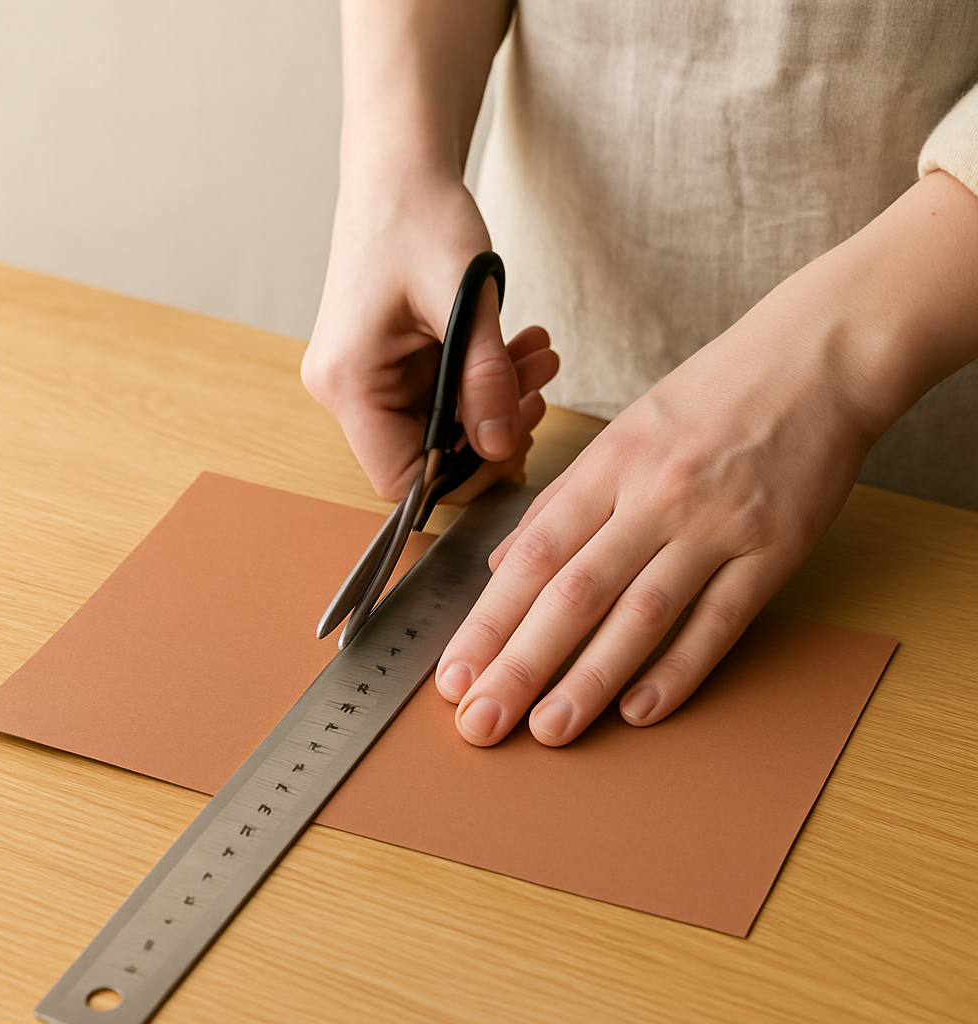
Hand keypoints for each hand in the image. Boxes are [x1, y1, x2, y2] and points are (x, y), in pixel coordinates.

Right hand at [302, 173, 557, 502]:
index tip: (511, 443)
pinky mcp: (385, 365)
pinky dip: (482, 381)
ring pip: (440, 425)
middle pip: (423, 455)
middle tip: (539, 389)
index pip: (398, 477)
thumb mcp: (464, 299)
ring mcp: (364, 377)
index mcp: (349, 380)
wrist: (398, 170)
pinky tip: (518, 350)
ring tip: (538, 359)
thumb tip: (501, 447)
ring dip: (495, 401)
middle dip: (491, 429)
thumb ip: (485, 380)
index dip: (460, 477)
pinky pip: (441, 396)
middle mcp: (346, 388)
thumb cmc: (419, 215)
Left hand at [434, 253, 881, 745]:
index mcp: (611, 464)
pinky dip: (678, 671)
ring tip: (548, 730)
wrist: (816, 361)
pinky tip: (639, 711)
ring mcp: (718, 526)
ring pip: (642, 616)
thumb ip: (562, 502)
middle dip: (520, 665)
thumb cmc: (711, 395)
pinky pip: (719, 623)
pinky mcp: (773, 552)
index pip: (534, 555)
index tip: (456, 672)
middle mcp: (657, 497)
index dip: (489, 620)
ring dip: (590, 680)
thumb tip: (504, 565)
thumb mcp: (622, 432)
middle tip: (480, 721)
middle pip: (576, 593)